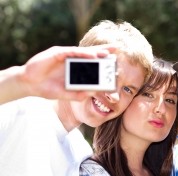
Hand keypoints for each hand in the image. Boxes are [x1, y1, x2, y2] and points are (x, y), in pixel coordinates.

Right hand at [0, 45, 115, 103]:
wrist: (29, 85)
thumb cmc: (47, 88)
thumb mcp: (66, 94)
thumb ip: (79, 93)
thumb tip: (94, 93)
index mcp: (75, 69)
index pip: (92, 63)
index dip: (103, 62)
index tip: (115, 63)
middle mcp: (72, 60)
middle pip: (90, 54)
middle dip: (103, 51)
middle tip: (117, 49)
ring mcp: (64, 56)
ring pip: (83, 52)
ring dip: (95, 52)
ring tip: (107, 52)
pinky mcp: (56, 53)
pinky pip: (71, 52)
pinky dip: (82, 53)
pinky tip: (91, 54)